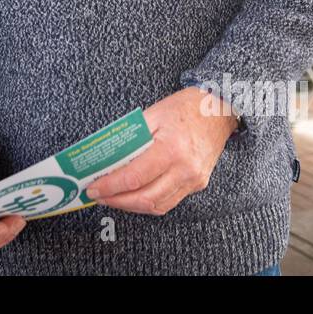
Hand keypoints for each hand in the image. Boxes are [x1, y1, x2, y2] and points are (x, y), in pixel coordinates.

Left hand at [85, 87, 238, 215]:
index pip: (135, 177)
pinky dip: (148, 202)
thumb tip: (105, 156)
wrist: (219, 109)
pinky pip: (169, 201)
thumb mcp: (153, 113)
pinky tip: (133, 196)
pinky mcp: (197, 184)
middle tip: (98, 196)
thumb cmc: (185, 108)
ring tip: (112, 197)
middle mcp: (185, 169)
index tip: (93, 188)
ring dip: (131, 205)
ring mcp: (194, 179)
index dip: (111, 186)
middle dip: (117, 200)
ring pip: (157, 205)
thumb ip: (130, 137)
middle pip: (145, 198)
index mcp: (171, 148)